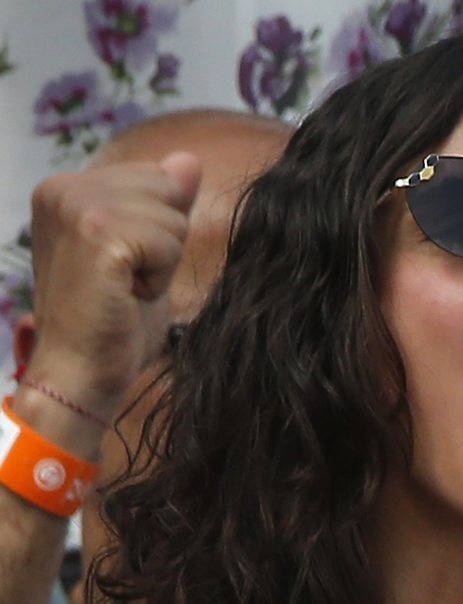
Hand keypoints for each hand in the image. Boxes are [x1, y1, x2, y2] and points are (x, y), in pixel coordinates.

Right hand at [23, 151, 201, 431]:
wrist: (81, 375)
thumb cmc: (110, 325)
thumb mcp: (143, 254)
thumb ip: (163, 205)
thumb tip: (189, 160)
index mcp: (65, 188)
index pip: (153, 178)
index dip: (154, 232)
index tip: (119, 270)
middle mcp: (64, 188)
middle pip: (166, 189)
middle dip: (162, 243)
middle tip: (124, 283)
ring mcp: (77, 207)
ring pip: (173, 217)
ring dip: (162, 264)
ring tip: (124, 291)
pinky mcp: (99, 233)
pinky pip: (170, 242)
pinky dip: (160, 279)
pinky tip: (127, 298)